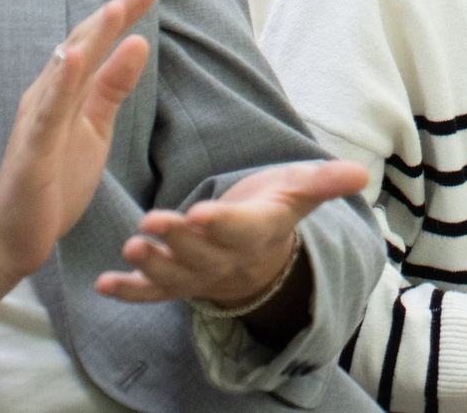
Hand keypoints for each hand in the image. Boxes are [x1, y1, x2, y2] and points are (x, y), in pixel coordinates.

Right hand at [0, 0, 157, 366]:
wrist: (12, 237)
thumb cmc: (52, 182)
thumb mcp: (95, 129)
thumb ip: (112, 88)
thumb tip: (138, 44)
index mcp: (64, 90)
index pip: (97, 43)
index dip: (123, 14)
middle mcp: (47, 95)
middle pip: (83, 44)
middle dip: (115, 14)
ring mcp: (37, 120)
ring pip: (66, 70)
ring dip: (91, 38)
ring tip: (117, 8)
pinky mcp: (32, 149)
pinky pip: (48, 112)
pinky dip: (60, 83)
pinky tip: (73, 60)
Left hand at [99, 160, 370, 315]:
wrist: (259, 255)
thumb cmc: (275, 209)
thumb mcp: (301, 189)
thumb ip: (326, 181)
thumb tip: (362, 173)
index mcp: (256, 232)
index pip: (238, 230)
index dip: (220, 224)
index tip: (200, 213)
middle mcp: (226, 260)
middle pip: (201, 253)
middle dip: (176, 240)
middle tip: (151, 224)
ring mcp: (198, 275)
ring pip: (174, 277)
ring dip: (151, 266)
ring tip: (130, 249)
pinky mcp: (176, 283)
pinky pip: (151, 294)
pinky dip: (129, 291)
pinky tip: (104, 284)